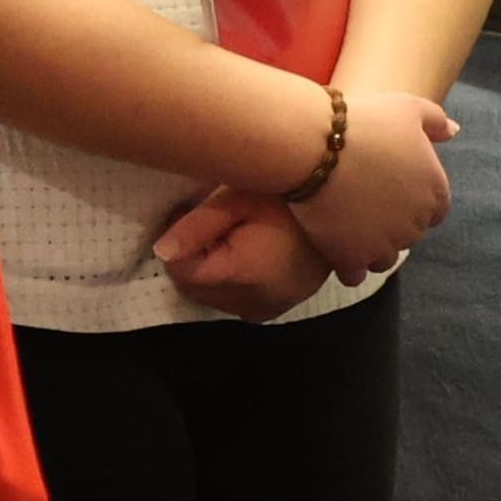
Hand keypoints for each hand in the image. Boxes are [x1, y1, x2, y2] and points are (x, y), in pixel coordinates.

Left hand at [151, 187, 335, 321]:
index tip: (183, 215)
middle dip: (192, 259)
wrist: (340, 201)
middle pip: (197, 291)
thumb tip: (160, 253)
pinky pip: (240, 302)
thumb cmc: (287, 192)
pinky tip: (246, 252)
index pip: (184, 275)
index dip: (176, 245)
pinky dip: (233, 283)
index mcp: (244, 275)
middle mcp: (256, 302)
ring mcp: (272, 308)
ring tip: (228, 234)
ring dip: (211, 272)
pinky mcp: (283, 306)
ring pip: (216, 299)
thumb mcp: (237, 198)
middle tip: (205, 221)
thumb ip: (196, 227)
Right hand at [292, 85, 455, 270]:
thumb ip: (436, 120)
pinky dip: (347, 265)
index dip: (414, 202)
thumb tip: (454, 131)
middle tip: (366, 204)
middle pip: (409, 235)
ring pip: (383, 259)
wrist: (316, 144)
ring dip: (372, 248)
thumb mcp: (408, 107)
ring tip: (350, 227)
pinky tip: (335, 246)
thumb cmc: (364, 122)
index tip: (392, 191)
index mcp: (434, 192)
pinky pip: (354, 275)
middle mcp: (415, 224)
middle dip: (393, 224)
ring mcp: (383, 245)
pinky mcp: (351, 258)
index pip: (435, 211)